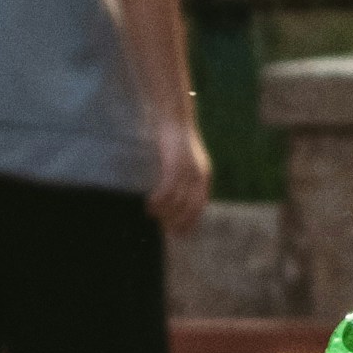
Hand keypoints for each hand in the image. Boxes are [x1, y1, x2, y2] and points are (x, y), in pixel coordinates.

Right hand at [148, 117, 211, 237]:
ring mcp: (186, 171)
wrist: (175, 118)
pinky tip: (149, 204)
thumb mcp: (187, 160)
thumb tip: (178, 196)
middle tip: (164, 228)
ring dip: (164, 211)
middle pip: (189, 207)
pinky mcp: (173, 165)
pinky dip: (158, 201)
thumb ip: (186, 177)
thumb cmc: (177, 140)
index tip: (181, 234)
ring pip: (176, 201)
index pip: (200, 205)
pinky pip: (166, 191)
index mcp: (203, 176)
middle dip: (176, 221)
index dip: (191, 221)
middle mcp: (198, 175)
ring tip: (152, 214)